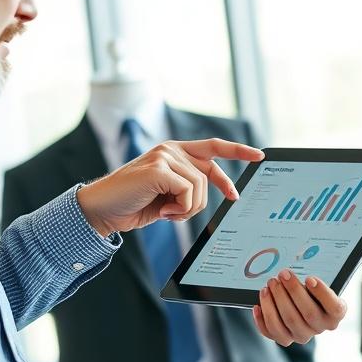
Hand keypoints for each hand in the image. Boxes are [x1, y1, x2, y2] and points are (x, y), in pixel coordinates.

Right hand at [76, 138, 263, 235]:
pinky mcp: (158, 168)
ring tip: (169, 214)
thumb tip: (215, 191)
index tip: (259, 156)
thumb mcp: (167, 195)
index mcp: (174, 152)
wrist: (102, 210)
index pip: (212, 147)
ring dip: (188, 209)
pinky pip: (188, 193)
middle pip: (210, 170)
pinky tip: (164, 213)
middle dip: (223, 187)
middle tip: (235, 197)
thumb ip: (187, 187)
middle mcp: (170, 149)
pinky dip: (180, 210)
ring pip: (199, 187)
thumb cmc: (133, 204)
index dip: (237, 151)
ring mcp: (164, 156)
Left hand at [251, 270, 346, 346]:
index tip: (310, 278)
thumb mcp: (315, 284)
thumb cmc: (309, 291)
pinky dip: (263, 319)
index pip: (334, 308)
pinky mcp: (286, 339)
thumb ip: (310, 281)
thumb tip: (293, 273)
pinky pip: (273, 332)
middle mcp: (320, 327)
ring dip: (276, 302)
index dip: (322, 293)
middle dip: (293, 291)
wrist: (300, 305)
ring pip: (289, 322)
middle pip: (308, 313)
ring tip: (268, 287)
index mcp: (334, 314)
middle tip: (282, 275)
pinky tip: (258, 305)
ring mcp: (303, 335)